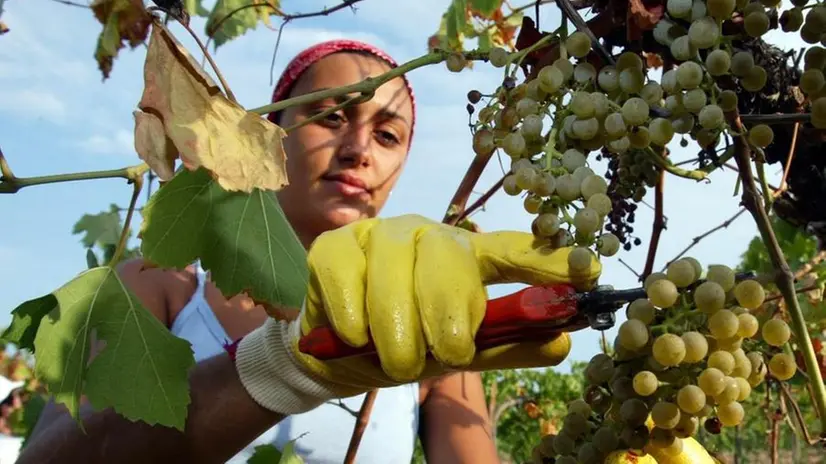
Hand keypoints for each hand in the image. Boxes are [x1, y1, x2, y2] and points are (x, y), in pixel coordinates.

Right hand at [235, 215, 600, 414]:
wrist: (336, 354)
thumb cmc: (408, 344)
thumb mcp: (460, 352)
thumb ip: (505, 345)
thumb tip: (560, 343)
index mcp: (466, 256)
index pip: (512, 250)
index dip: (546, 260)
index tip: (586, 271)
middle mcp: (427, 234)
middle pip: (449, 263)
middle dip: (445, 322)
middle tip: (441, 355)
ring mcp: (379, 235)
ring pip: (394, 280)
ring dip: (396, 338)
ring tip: (394, 361)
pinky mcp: (334, 246)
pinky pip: (348, 282)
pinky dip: (354, 325)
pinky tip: (354, 337)